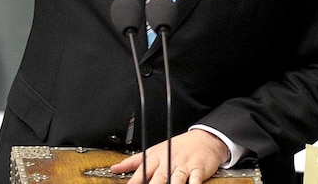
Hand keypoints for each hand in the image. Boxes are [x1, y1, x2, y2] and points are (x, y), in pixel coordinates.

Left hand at [110, 129, 229, 183]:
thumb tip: (114, 168)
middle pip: (158, 177)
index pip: (142, 171)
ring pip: (176, 178)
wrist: (203, 138)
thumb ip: (133, 162)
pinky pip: (195, 179)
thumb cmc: (176, 147)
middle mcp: (168, 161)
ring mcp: (183, 165)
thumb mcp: (153, 151)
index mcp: (156, 157)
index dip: (135, 182)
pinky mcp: (198, 169)